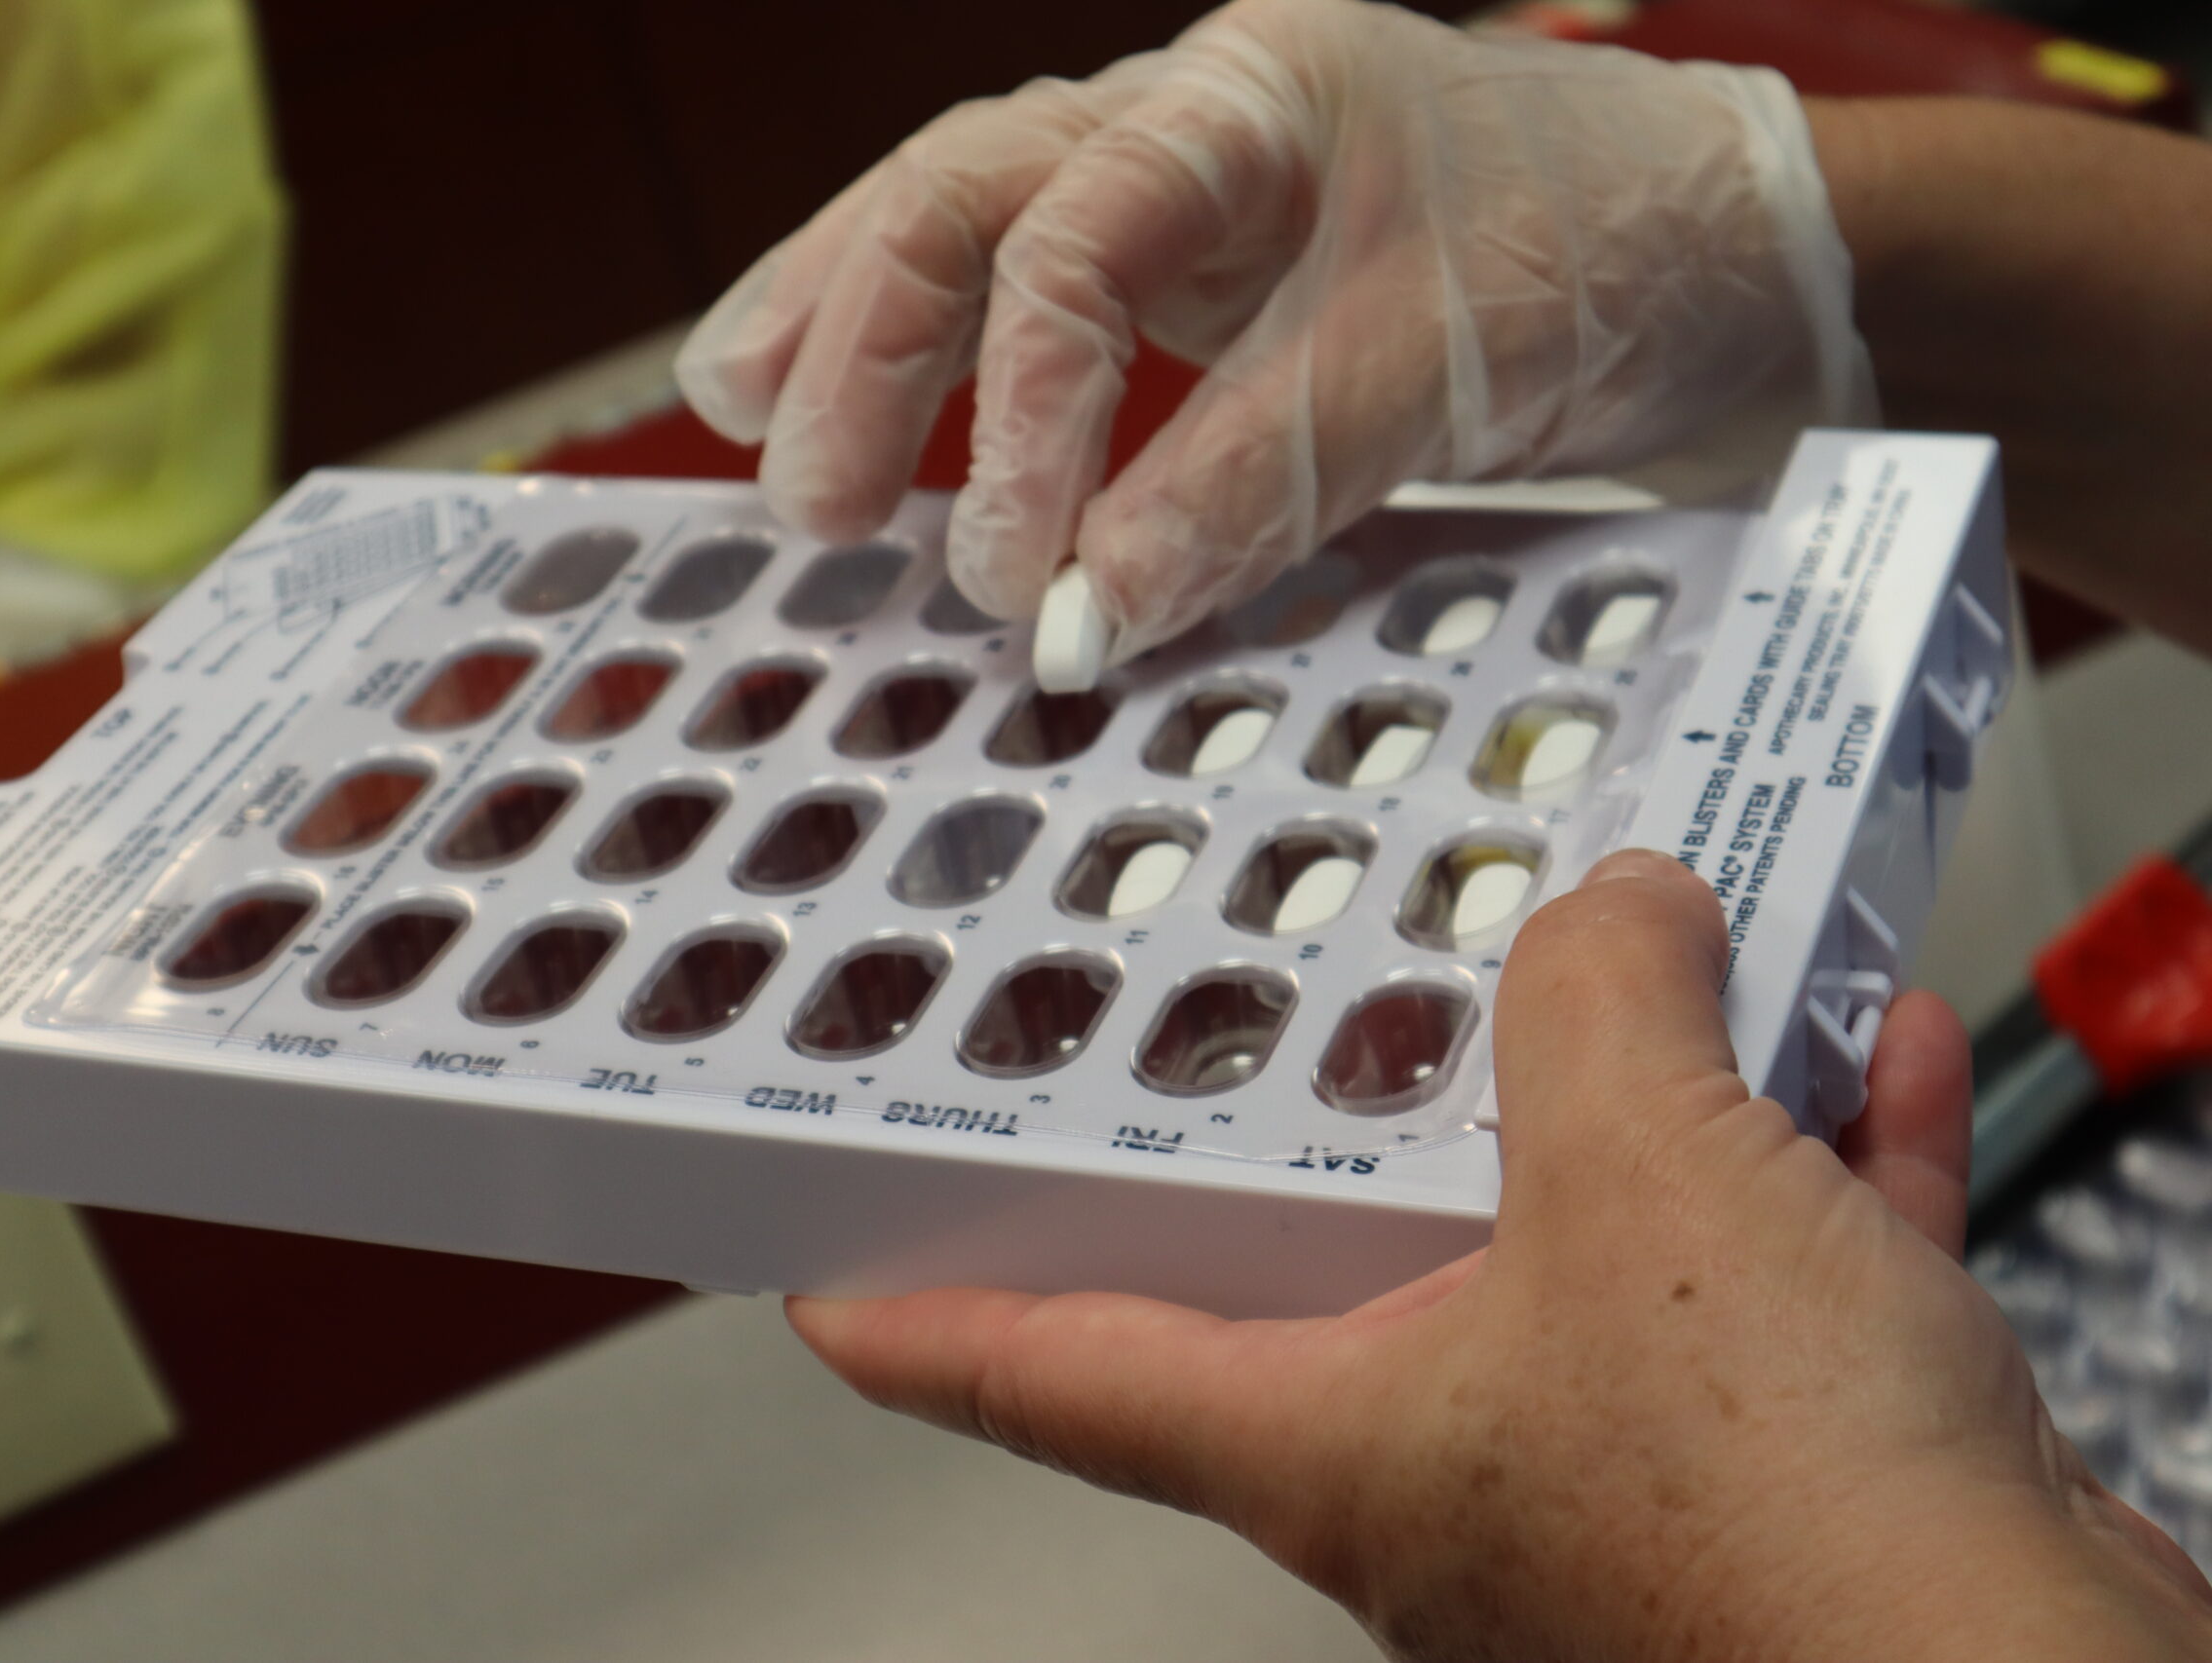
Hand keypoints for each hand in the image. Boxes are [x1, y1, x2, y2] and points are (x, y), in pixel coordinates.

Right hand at [676, 0, 1869, 661]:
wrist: (1733, 257)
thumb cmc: (1615, 252)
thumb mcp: (1440, 362)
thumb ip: (1258, 476)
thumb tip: (1084, 614)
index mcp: (1250, 100)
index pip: (1067, 236)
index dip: (1017, 416)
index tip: (1019, 580)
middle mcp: (1191, 125)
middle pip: (962, 195)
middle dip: (861, 342)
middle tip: (800, 501)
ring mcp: (1190, 195)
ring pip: (969, 225)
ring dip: (852, 324)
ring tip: (747, 420)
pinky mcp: (1205, 279)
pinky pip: (1036, 301)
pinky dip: (948, 368)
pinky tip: (880, 423)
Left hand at [788, 851, 2211, 1661]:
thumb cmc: (1790, 1544)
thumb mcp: (1637, 1191)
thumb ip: (1591, 1011)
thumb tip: (1614, 907)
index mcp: (1334, 1435)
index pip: (1049, 1374)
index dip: (916, 1318)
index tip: (815, 1277)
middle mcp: (1448, 1461)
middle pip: (1327, 1264)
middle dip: (1326, 1115)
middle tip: (1283, 986)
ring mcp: (1615, 1462)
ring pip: (1576, 1238)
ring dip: (1622, 1099)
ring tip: (1642, 959)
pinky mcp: (1775, 1462)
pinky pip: (1766, 1267)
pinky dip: (1805, 1157)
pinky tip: (1855, 1046)